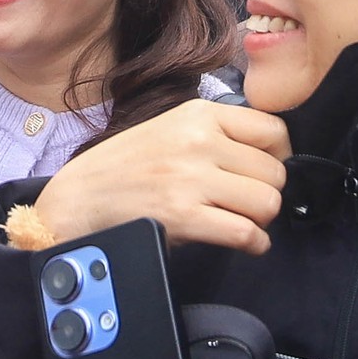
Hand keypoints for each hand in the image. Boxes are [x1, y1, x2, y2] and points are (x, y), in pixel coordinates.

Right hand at [35, 100, 291, 252]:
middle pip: (275, 172)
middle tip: (246, 203)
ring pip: (268, 203)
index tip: (264, 172)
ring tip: (241, 221)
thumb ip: (216, 133)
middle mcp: (199, 141)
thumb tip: (269, 154)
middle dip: (267, 193)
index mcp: (198, 114)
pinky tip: (244, 243)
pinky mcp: (184, 216)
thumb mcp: (170, 128)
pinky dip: (255, 244)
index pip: (273, 130)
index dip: (278, 157)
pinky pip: (246, 233)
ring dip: (261, 220)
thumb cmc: (125, 167)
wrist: (79, 198)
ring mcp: (191, 179)